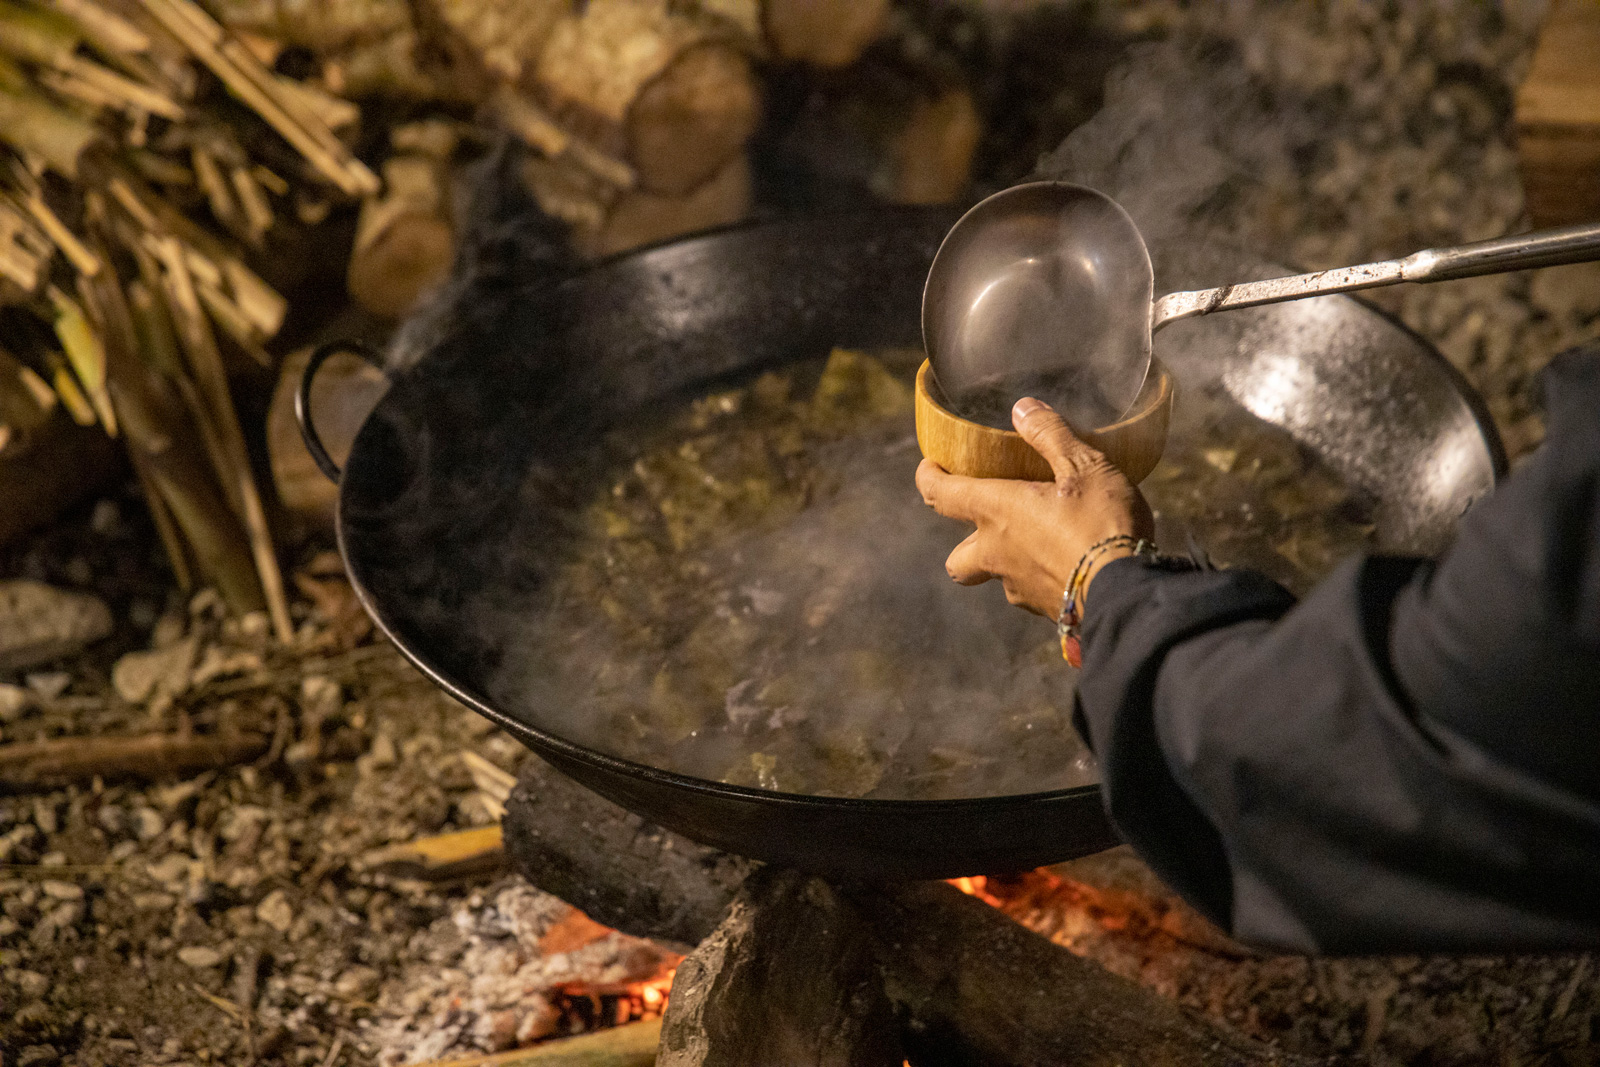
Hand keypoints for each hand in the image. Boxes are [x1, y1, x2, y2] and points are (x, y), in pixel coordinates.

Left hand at [915, 397, 1155, 617]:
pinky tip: (1070, 562)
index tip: (929, 468)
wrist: (1128, 595)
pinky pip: (1032, 594)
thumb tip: (1022, 409)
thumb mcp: (1085, 467)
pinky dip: (1041, 578)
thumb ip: (1051, 436)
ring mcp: (1020, 588)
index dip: (928, 478)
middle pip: (957, 561)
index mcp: (997, 512)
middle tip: (985, 524)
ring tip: (1038, 541)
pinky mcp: (1047, 610)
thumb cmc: (1102, 525)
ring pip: (996, 579)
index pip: (940, 495)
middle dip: (963, 543)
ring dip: (1006, 562)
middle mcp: (997, 554)